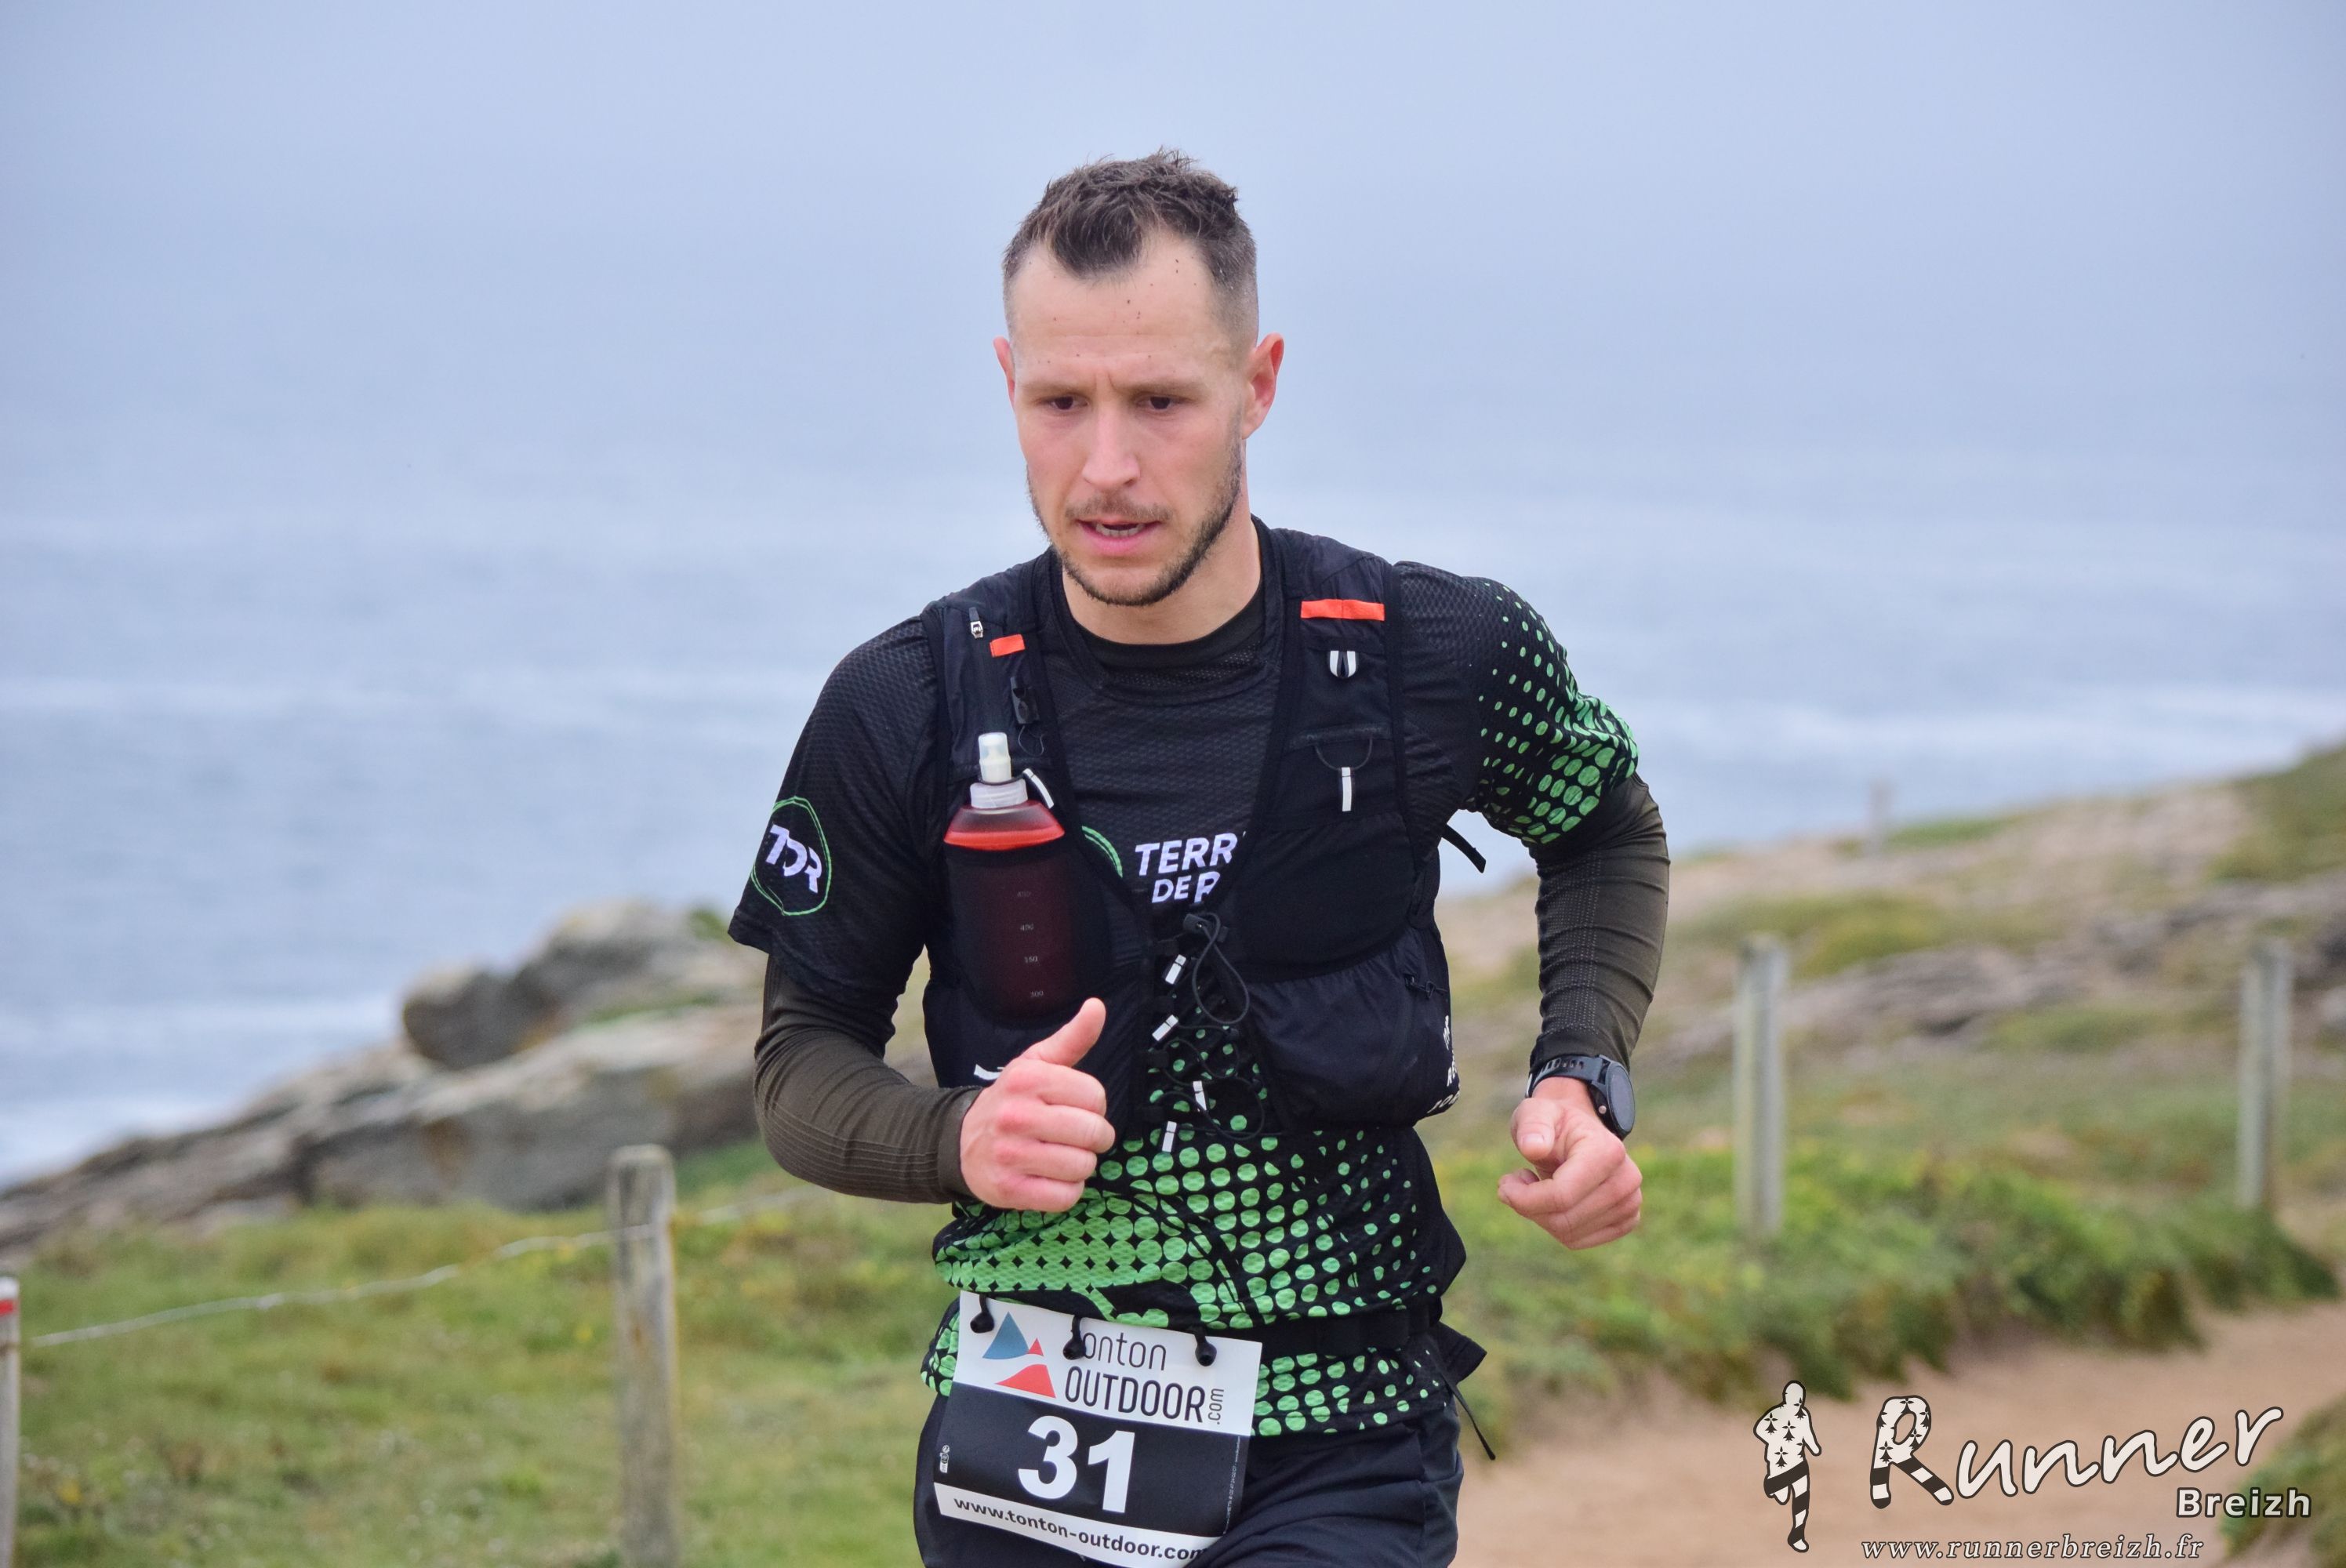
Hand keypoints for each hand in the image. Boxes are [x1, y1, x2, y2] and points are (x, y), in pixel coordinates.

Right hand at [958, 998, 1115, 1211]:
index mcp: (1028, 1079)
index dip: (1094, 1106)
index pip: (1096, 1096)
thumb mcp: (1036, 1064)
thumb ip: (1072, 1038)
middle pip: (1094, 1133)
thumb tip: (1098, 1006)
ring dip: (1080, 1165)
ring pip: (1083, 1167)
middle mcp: (1017, 1115)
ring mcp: (1011, 1155)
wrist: (959, 1142)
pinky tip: (1050, 1178)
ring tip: (1059, 1156)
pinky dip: (1067, 1191)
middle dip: (1093, 1138)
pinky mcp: (1009, 1190)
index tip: (1075, 1108)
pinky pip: (1066, 1197)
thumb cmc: (1011, 1101)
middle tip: (1074, 1136)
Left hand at [1496, 1075, 1641, 1248]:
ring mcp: (1631, 1203)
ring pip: (1569, 1234)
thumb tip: (1533, 1147)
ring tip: (1536, 1186)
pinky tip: (1552, 1201)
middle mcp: (1626, 1180)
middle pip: (1564, 1219)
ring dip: (1540, 1215)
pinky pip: (1578, 1241)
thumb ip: (1532, 1126)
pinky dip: (1556, 1226)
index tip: (1504, 1183)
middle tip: (1516, 1183)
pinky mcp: (1626, 1220)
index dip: (1524, 1198)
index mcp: (1608, 1152)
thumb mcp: (1535, 1112)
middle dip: (1529, 1207)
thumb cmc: (1553, 1122)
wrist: (1578, 1132)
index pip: (1561, 1196)